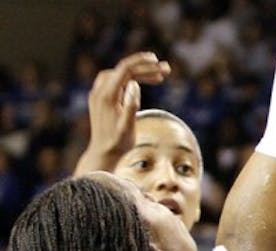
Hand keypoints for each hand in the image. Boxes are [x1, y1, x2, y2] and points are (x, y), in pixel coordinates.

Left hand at [75, 52, 169, 174]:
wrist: (102, 153)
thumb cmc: (118, 143)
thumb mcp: (127, 127)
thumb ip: (131, 106)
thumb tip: (134, 84)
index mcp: (107, 95)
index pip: (125, 69)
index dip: (142, 63)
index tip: (158, 61)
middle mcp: (99, 91)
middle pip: (123, 70)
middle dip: (145, 68)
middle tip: (166, 71)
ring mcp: (98, 94)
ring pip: (120, 74)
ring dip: (139, 73)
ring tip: (158, 78)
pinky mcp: (101, 98)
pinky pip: (116, 81)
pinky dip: (131, 79)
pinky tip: (143, 85)